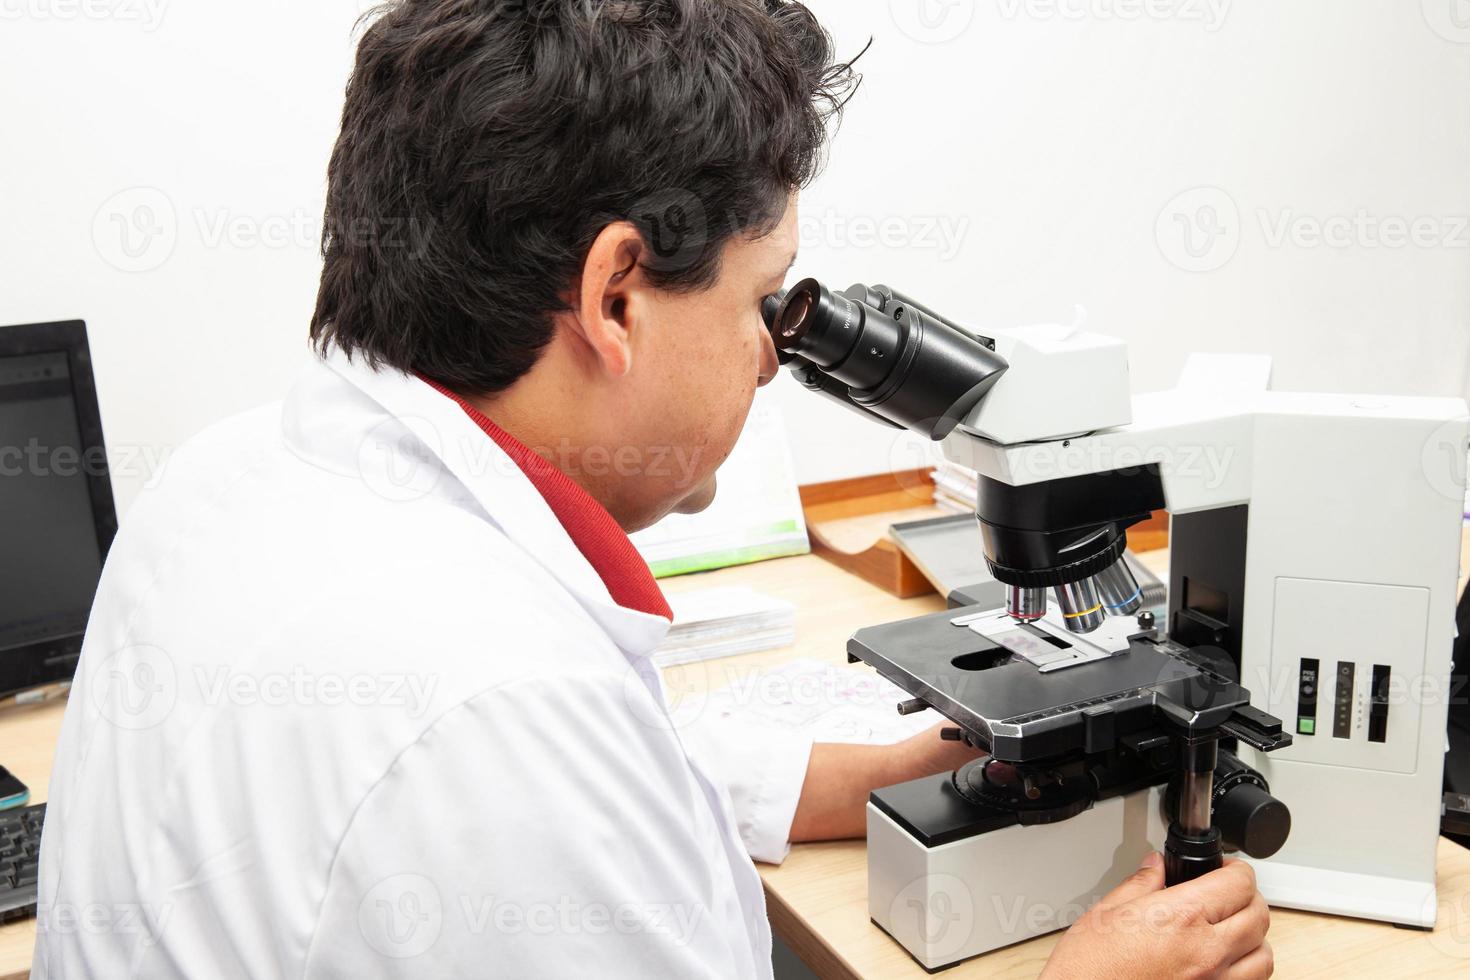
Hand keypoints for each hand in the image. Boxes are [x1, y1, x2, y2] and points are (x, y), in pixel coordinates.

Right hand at [1040, 852, 1272, 979]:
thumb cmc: (1089, 970)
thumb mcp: (1107, 913)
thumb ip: (1140, 885)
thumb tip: (1155, 867)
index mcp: (1182, 918)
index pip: (1239, 883)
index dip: (1236, 869)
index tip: (1226, 869)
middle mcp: (1207, 953)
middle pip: (1259, 917)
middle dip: (1248, 898)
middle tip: (1229, 893)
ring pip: (1264, 957)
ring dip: (1253, 939)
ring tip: (1233, 931)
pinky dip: (1246, 972)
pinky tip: (1225, 964)